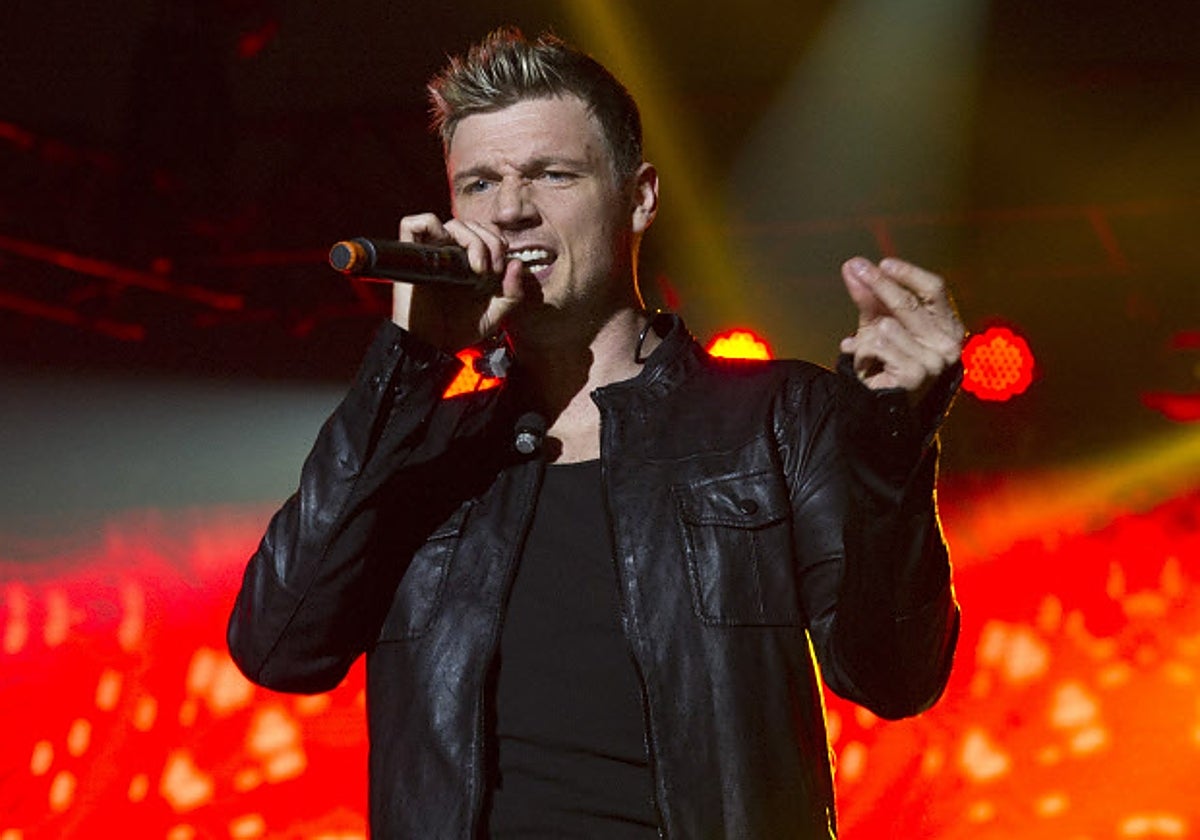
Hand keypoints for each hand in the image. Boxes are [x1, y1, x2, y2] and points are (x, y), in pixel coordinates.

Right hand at [391, 213, 532, 350]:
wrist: (432, 346)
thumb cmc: (457, 331)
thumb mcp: (494, 315)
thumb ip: (512, 294)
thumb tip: (516, 264)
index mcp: (468, 262)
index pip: (485, 231)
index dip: (498, 242)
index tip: (501, 269)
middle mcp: (450, 254)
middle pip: (472, 225)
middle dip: (490, 244)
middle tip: (491, 271)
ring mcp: (431, 253)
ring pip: (452, 224)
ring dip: (472, 241)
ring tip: (477, 269)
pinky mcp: (410, 256)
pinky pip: (412, 224)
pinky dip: (430, 225)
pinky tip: (448, 252)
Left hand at [839, 257, 964, 404]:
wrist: (881, 409)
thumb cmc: (885, 364)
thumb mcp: (877, 326)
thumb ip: (869, 298)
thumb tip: (852, 267)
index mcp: (947, 326)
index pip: (934, 290)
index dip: (909, 274)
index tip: (884, 263)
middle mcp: (947, 343)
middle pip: (908, 303)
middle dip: (879, 283)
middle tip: (856, 267)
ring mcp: (934, 360)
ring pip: (886, 326)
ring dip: (865, 337)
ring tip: (866, 354)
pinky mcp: (915, 374)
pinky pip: (877, 346)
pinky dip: (862, 354)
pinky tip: (867, 367)